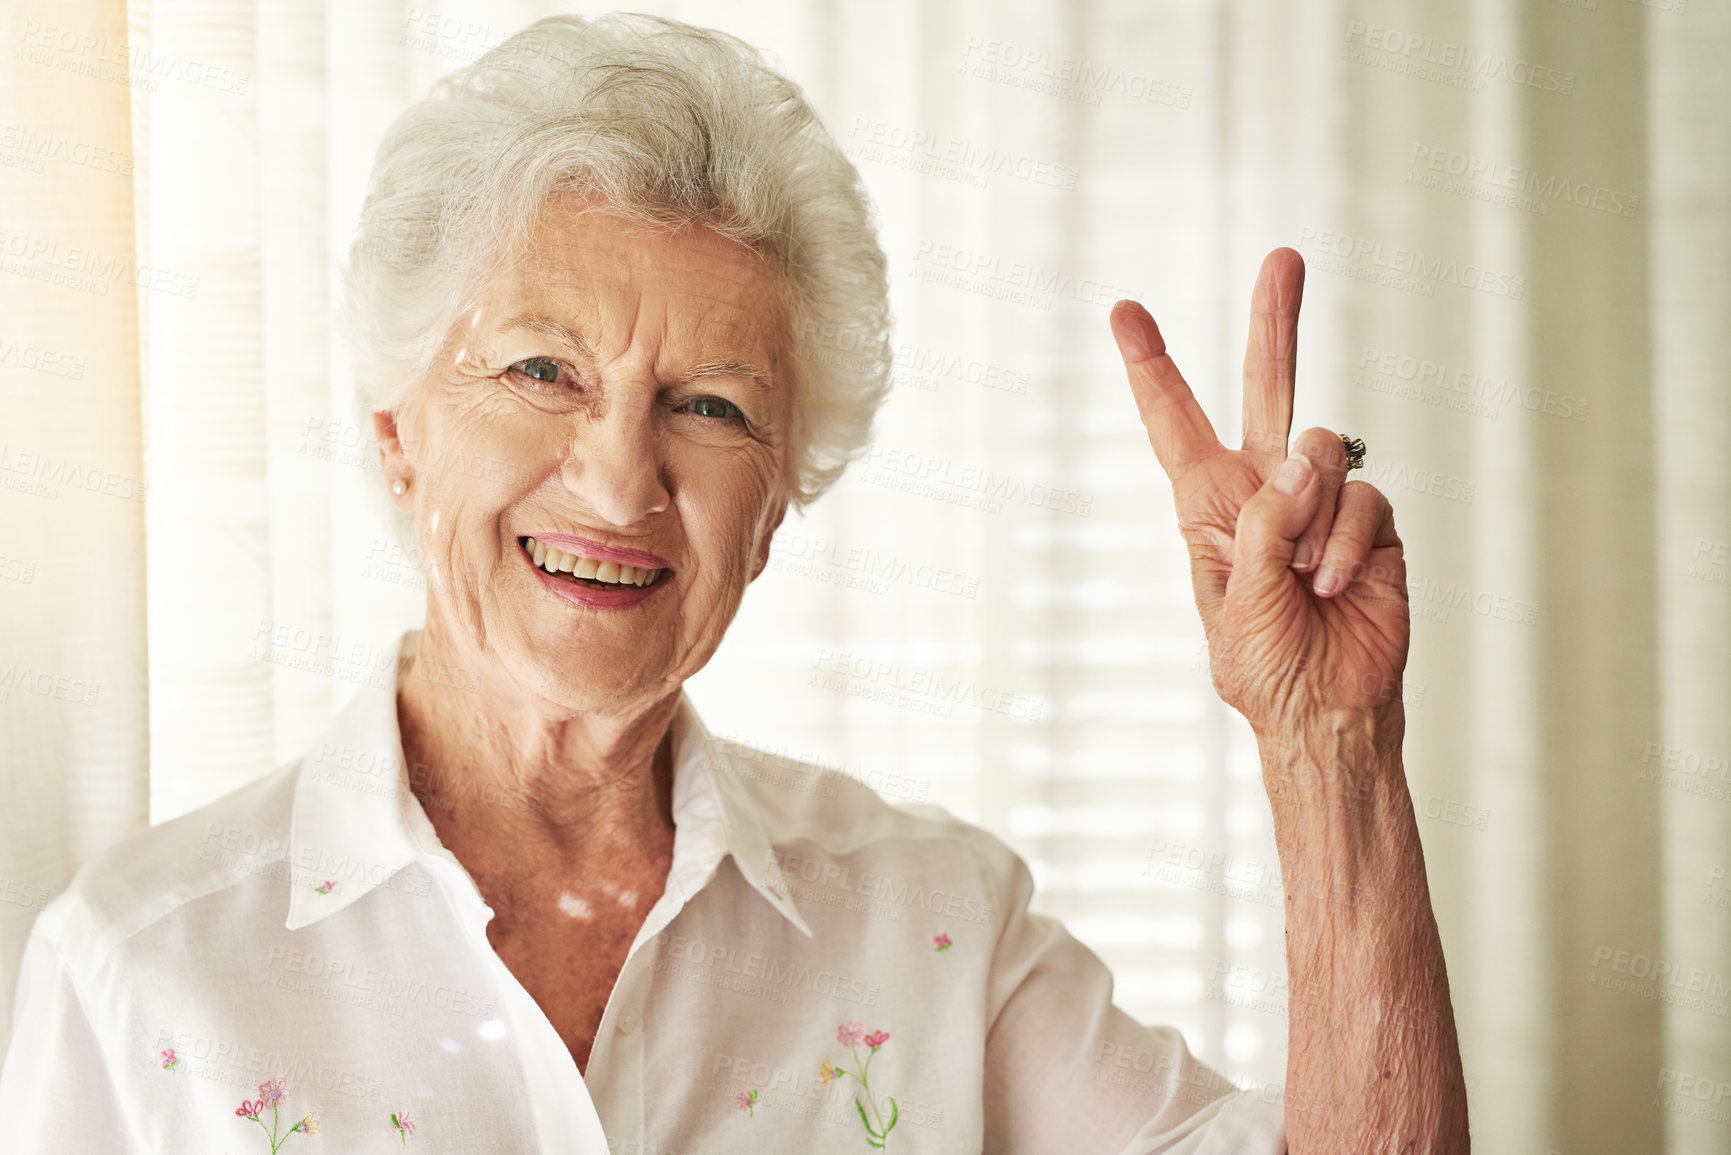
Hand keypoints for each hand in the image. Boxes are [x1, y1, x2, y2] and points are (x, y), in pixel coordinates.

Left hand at [1109, 249, 1408, 735]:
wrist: (1329, 709)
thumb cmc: (1264, 666)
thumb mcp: (1238, 601)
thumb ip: (1264, 524)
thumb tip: (1307, 458)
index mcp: (1210, 505)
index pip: (1175, 424)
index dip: (1152, 367)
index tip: (1124, 311)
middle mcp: (1265, 490)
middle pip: (1268, 390)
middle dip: (1276, 323)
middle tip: (1284, 257)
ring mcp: (1320, 502)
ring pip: (1321, 454)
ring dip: (1310, 523)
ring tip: (1305, 584)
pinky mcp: (1370, 522)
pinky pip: (1361, 498)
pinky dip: (1344, 544)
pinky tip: (1334, 586)